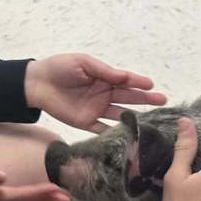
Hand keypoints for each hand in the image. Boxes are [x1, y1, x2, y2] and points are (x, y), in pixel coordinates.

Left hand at [24, 54, 166, 133]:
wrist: (37, 83)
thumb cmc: (60, 67)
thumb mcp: (83, 63)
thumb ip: (103, 71)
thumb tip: (124, 76)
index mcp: (104, 78)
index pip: (125, 81)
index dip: (138, 82)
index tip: (152, 85)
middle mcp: (104, 94)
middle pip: (128, 97)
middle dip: (145, 99)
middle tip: (162, 100)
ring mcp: (96, 109)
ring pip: (120, 114)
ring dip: (134, 117)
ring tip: (150, 121)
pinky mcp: (86, 122)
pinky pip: (102, 130)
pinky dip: (114, 133)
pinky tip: (127, 137)